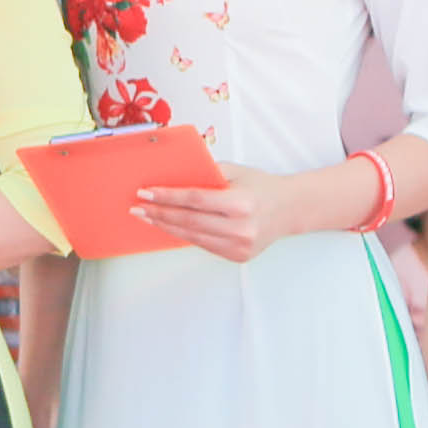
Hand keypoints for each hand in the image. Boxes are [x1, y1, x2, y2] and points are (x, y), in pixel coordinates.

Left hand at [147, 161, 353, 266]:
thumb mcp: (236, 171)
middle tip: (138, 208)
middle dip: (159, 214)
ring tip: (148, 217)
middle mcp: (241, 228)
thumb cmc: (260, 186)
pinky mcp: (238, 256)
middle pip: (189, 221)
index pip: (194, 200)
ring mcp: (240, 246)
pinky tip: (170, 226)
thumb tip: (171, 175)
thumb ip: (206, 173)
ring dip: (167, 226)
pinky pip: (204, 244)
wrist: (290, 210)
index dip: (167, 197)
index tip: (145, 193)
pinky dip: (185, 235)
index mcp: (241, 204)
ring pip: (193, 236)